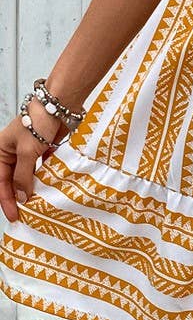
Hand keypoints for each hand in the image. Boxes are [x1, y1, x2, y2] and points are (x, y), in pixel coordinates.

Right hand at [0, 102, 66, 222]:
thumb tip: (22, 197)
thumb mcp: (27, 152)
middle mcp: (12, 151)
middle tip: (26, 214)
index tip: (14, 215)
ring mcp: (28, 150)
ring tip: (38, 205)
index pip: (1, 182)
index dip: (7, 200)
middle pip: (12, 180)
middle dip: (18, 197)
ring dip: (32, 188)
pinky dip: (44, 178)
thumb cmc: (38, 121)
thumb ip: (24, 176)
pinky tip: (49, 187)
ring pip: (27, 175)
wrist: (60, 104)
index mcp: (1, 150)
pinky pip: (41, 168)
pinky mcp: (43, 149)